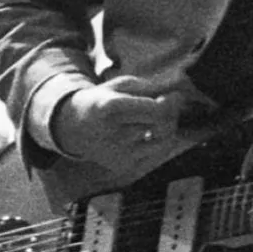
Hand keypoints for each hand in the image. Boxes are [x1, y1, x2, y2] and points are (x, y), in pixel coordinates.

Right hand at [52, 83, 179, 165]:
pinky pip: (156, 154)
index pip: (156, 110)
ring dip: (167, 128)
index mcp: (110, 107)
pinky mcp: (122, 166)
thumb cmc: (103, 100)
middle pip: (162, 125)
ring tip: (156, 118)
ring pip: (163, 141)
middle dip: (171, 113)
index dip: (170, 102)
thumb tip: (178, 95)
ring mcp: (118, 153)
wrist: (74, 127)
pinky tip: (149, 132)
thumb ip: (150, 87)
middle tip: (167, 104)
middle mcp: (113, 133)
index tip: (173, 94)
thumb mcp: (121, 85)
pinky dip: (159, 142)